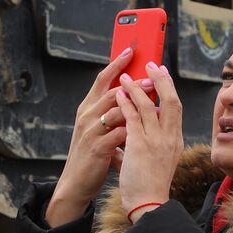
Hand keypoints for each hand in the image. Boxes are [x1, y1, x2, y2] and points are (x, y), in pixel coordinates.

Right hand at [45, 50, 151, 226]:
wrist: (76, 182)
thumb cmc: (91, 154)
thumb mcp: (97, 128)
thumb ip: (111, 112)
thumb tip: (132, 95)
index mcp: (87, 108)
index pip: (102, 79)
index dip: (116, 63)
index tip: (131, 50)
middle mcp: (87, 116)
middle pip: (112, 92)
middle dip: (135, 84)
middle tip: (153, 77)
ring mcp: (91, 132)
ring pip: (116, 111)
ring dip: (138, 106)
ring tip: (156, 104)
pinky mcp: (97, 148)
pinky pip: (119, 134)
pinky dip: (134, 130)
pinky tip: (149, 129)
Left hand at [115, 62, 183, 221]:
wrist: (147, 204)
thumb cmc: (149, 184)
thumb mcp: (156, 159)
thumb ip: (148, 141)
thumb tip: (133, 128)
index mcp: (175, 141)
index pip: (175, 108)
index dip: (169, 88)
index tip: (162, 74)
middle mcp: (169, 138)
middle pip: (170, 100)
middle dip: (161, 80)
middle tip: (151, 65)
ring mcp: (156, 141)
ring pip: (149, 105)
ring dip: (136, 87)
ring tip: (125, 76)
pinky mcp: (140, 146)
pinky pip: (132, 117)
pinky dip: (126, 103)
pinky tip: (119, 94)